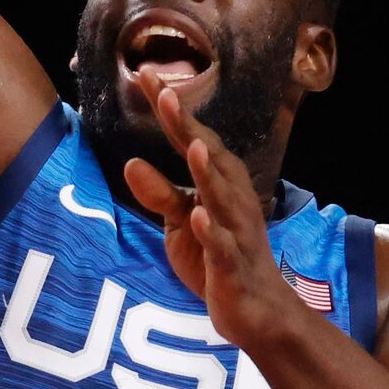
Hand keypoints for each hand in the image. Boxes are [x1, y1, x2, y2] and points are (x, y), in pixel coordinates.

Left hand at [121, 78, 307, 352]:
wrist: (257, 312)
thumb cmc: (219, 259)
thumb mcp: (180, 222)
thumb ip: (159, 193)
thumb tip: (130, 163)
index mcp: (219, 183)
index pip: (190, 139)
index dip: (170, 111)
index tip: (147, 76)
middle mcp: (232, 199)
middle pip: (207, 156)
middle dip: (187, 126)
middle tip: (165, 93)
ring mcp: (235, 231)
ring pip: (221, 197)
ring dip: (207, 172)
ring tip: (191, 146)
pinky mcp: (232, 266)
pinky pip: (223, 247)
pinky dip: (212, 231)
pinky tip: (199, 215)